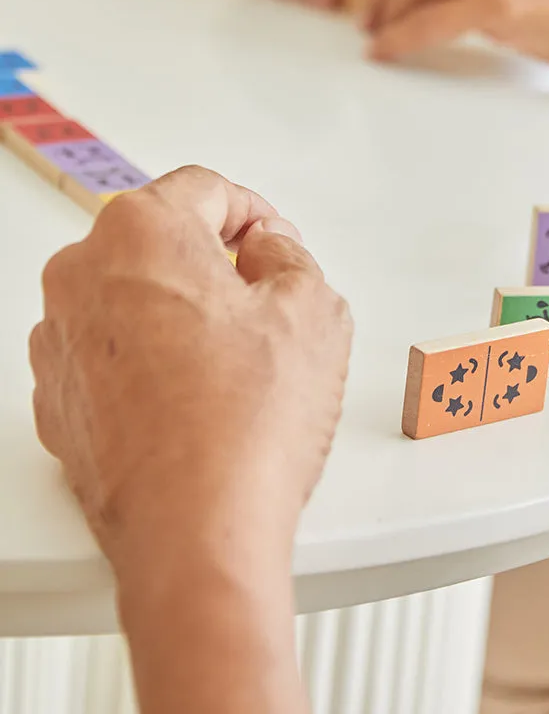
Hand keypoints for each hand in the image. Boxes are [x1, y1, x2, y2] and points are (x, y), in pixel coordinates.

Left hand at [31, 166, 352, 578]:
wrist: (196, 534)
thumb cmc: (245, 427)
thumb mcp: (314, 309)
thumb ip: (291, 254)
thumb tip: (269, 251)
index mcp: (141, 233)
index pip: (205, 188)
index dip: (256, 213)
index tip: (273, 242)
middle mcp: (81, 277)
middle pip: (162, 241)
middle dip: (216, 262)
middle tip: (265, 304)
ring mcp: (60, 342)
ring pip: (134, 297)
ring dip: (184, 312)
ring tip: (236, 365)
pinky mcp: (59, 399)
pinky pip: (113, 353)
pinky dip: (152, 360)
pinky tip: (200, 399)